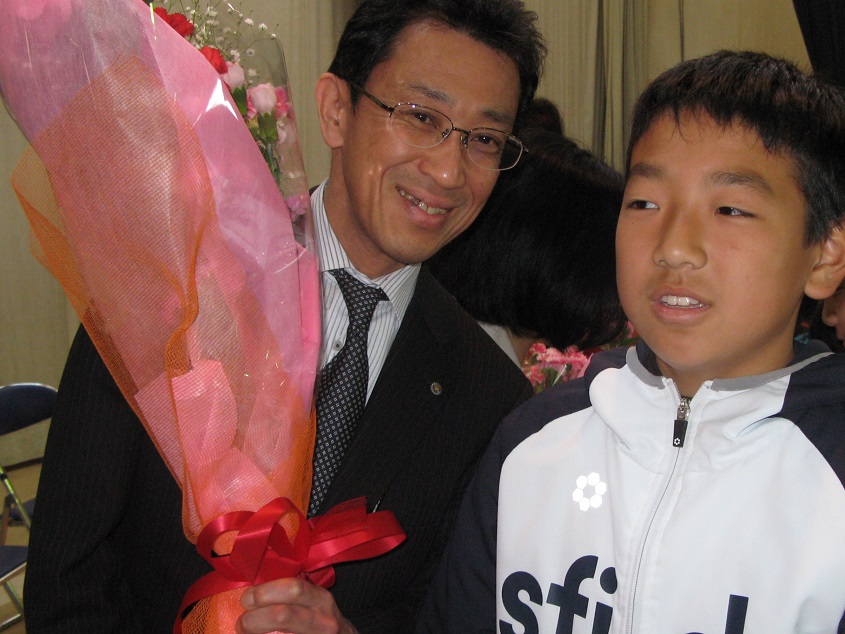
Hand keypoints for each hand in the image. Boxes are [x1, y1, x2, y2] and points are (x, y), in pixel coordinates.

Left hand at [236, 577, 358, 633]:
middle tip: (242, 622)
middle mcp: (323, 620)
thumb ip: (291, 595)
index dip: (265, 593)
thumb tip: (252, 592)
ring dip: (257, 633)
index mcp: (320, 599)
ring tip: (246, 632)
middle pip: (283, 615)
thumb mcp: (313, 602)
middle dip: (255, 618)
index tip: (246, 599)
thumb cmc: (320, 619)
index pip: (293, 589)